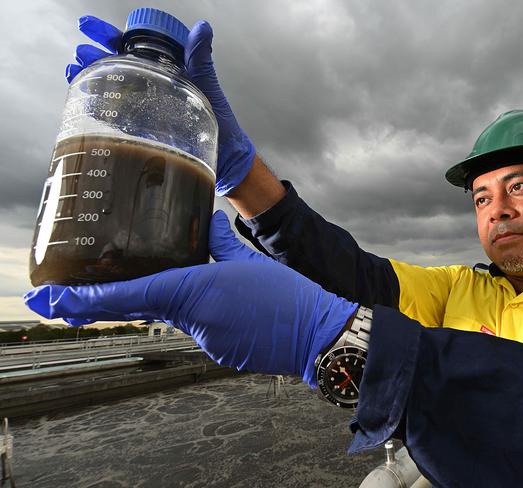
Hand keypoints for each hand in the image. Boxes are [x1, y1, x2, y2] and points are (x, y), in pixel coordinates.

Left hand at [24, 211, 357, 385]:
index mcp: (195, 291)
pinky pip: (197, 328)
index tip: (53, 299)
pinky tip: (229, 306)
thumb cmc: (287, 296)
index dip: (87, 298)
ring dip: (175, 300)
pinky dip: (202, 314)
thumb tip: (211, 219)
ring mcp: (204, 340)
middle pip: (145, 306)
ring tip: (214, 287)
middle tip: (60, 299)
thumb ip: (221, 241)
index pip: (131, 296)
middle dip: (102, 304)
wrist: (316, 335)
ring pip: (175, 314)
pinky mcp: (218, 351)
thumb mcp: (250, 261)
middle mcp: (193, 320)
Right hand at [67, 16, 254, 196]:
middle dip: (94, 56)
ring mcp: (146, 110)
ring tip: (76, 70)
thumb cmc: (223, 125)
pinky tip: (84, 102)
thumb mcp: (209, 89)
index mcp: (168, 73)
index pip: (134, 48)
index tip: (91, 28)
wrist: (226, 162)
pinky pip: (115, 118)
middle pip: (117, 66)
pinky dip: (97, 109)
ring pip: (112, 89)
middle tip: (79, 52)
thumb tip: (202, 28)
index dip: (111, 36)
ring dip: (91, 78)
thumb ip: (201, 61)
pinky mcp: (143, 133)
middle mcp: (154, 89)